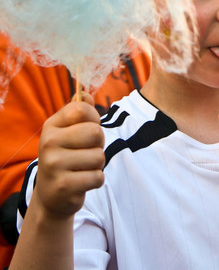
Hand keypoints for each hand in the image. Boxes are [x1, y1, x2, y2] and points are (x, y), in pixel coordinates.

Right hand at [36, 91, 104, 218]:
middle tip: (87, 152)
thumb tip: (85, 94)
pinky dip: (95, 180)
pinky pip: (97, 177)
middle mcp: (48, 143)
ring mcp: (54, 165)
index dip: (94, 118)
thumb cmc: (65, 156)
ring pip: (99, 156)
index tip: (89, 127)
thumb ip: (79, 111)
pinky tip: (81, 182)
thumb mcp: (67, 131)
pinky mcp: (63, 186)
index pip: (82, 109)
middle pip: (95, 132)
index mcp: (51, 126)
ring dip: (97, 164)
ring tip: (82, 168)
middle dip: (99, 144)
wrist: (50, 196)